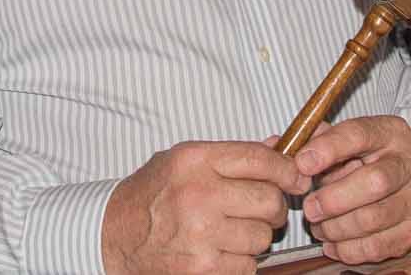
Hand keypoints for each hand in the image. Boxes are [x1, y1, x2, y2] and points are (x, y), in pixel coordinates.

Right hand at [102, 140, 308, 274]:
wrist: (114, 236)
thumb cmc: (151, 196)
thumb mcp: (184, 161)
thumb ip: (231, 156)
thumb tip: (277, 147)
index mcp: (195, 160)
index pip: (260, 159)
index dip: (287, 169)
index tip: (296, 178)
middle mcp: (199, 194)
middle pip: (269, 201)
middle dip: (273, 208)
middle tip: (262, 211)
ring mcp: (201, 234)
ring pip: (263, 237)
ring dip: (254, 237)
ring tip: (230, 232)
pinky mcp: (203, 268)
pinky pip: (248, 266)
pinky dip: (240, 262)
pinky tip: (219, 251)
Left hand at [294, 114, 410, 264]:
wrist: (403, 177)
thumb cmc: (364, 157)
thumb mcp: (344, 139)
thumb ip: (316, 141)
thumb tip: (284, 149)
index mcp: (389, 132)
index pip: (359, 134)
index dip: (328, 149)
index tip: (302, 164)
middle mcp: (410, 163)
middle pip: (375, 182)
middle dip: (334, 199)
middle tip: (309, 209)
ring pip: (374, 219)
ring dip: (337, 228)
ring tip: (318, 227)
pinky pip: (378, 247)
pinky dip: (348, 249)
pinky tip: (333, 242)